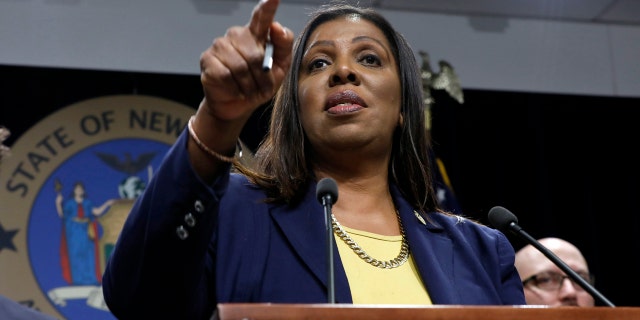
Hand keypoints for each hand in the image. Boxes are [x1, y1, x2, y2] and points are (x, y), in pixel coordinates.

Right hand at [199, 0, 293, 122]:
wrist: (239, 104)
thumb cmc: (260, 83)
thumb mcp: (280, 67)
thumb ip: (283, 46)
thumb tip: (277, 27)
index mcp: (256, 34)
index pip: (262, 17)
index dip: (267, 7)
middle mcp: (236, 35)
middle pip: (254, 54)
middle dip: (261, 77)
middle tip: (262, 88)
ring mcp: (220, 45)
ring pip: (239, 66)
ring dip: (249, 85)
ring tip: (249, 91)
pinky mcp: (207, 59)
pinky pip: (225, 74)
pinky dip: (234, 88)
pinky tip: (236, 90)